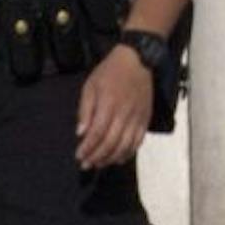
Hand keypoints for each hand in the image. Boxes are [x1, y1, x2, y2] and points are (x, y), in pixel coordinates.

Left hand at [76, 47, 152, 167]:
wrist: (138, 60)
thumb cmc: (109, 72)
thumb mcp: (90, 86)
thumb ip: (85, 110)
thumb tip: (81, 133)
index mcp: (109, 104)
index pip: (97, 133)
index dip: (87, 148)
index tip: (79, 156)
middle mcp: (124, 113)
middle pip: (111, 142)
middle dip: (97, 157)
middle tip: (86, 164)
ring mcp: (137, 117)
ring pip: (125, 145)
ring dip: (111, 158)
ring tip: (100, 163)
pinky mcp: (146, 119)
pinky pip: (138, 141)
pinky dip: (128, 153)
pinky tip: (119, 158)